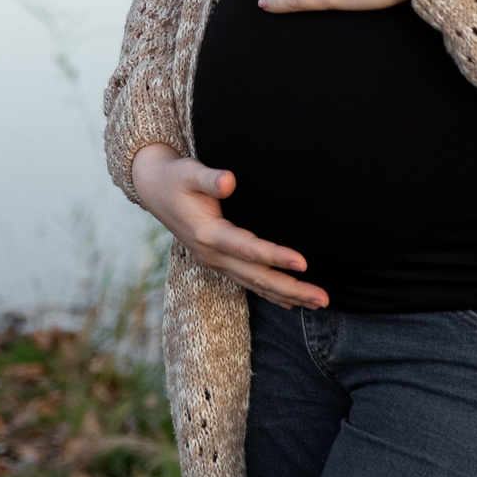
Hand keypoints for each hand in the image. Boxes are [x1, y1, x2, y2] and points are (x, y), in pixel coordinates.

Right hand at [129, 144, 328, 308]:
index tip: (303, 262)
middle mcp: (212, 255)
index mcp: (208, 234)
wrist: (154, 189)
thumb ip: (209, 178)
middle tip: (323, 299)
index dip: (275, 256)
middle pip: (257, 277)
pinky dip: (270, 295)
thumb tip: (230, 181)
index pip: (248, 249)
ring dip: (288, 296)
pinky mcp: (219, 262)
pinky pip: (249, 283)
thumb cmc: (176, 177)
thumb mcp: (188, 172)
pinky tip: (290, 304)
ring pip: (256, 285)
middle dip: (292, 289)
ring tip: (318, 304)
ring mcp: (215, 262)